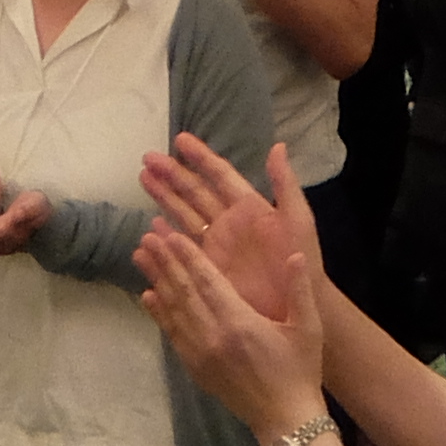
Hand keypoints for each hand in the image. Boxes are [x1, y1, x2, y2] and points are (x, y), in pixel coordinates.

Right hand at [132, 131, 314, 324]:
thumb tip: (277, 146)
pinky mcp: (209, 267)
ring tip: (143, 178)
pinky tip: (151, 225)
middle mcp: (229, 221)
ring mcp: (217, 244)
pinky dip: (166, 234)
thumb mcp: (298, 220)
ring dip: (164, 197)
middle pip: (195, 191)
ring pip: (185, 214)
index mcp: (249, 206)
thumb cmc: (302, 260)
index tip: (179, 139)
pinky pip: (184, 245)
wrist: (298, 305)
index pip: (220, 175)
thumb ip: (285, 184)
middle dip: (172, 174)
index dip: (200, 157)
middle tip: (147, 158)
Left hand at [136, 202, 325, 429]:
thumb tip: (297, 254)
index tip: (171, 236)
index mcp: (241, 324)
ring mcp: (201, 355)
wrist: (286, 421)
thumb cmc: (301, 371)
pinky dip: (160, 314)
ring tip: (141, 257)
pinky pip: (173, 335)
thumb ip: (300, 290)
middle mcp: (214, 337)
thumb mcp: (309, 329)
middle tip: (147, 237)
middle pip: (184, 292)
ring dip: (157, 281)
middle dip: (165, 262)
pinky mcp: (196, 369)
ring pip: (174, 311)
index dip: (189, 257)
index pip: (208, 282)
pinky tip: (149, 296)